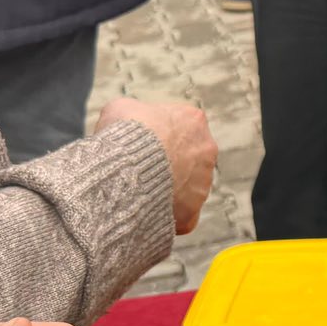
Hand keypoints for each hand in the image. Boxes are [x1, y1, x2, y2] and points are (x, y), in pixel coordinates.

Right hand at [97, 98, 217, 233]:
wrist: (125, 169)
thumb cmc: (122, 135)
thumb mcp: (120, 109)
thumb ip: (132, 112)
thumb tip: (128, 121)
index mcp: (193, 120)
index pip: (178, 127)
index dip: (155, 137)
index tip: (138, 146)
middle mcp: (206, 150)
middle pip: (186, 158)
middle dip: (164, 165)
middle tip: (138, 172)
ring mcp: (202, 183)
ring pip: (184, 188)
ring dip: (165, 190)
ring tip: (135, 194)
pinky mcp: (192, 213)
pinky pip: (179, 216)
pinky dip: (164, 217)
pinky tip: (143, 214)